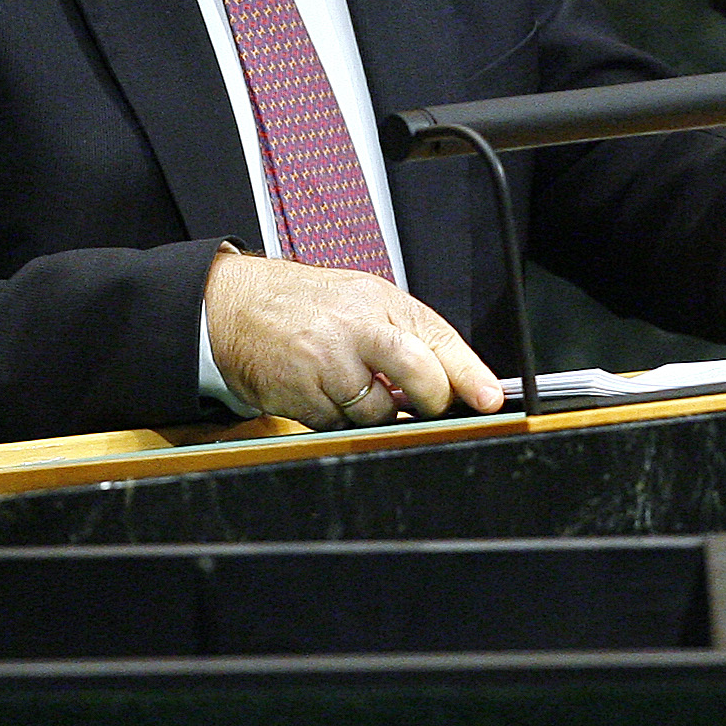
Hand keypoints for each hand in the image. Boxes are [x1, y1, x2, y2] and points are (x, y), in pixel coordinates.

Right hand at [204, 254, 504, 428]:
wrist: (234, 307)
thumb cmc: (305, 305)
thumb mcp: (363, 301)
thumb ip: (406, 336)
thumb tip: (452, 380)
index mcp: (378, 302)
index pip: (437, 338)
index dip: (469, 374)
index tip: (491, 398)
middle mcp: (355, 328)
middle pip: (417, 376)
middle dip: (429, 400)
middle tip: (422, 404)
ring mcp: (326, 362)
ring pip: (378, 412)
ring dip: (375, 411)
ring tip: (351, 382)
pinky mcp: (302, 394)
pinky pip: (339, 424)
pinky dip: (339, 417)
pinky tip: (322, 390)